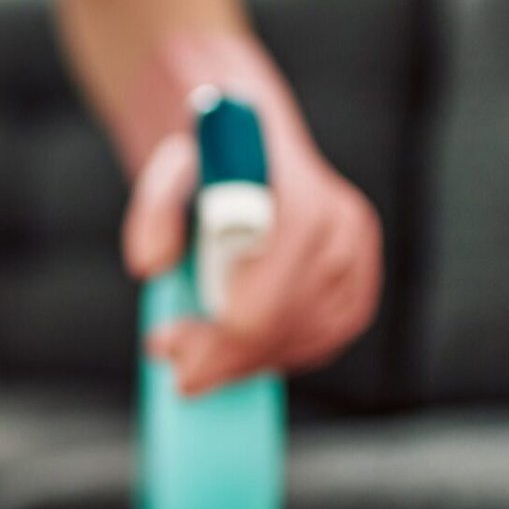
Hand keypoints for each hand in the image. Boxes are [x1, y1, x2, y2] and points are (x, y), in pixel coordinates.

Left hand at [120, 40, 382, 396]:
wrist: (244, 137)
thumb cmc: (202, 158)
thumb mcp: (166, 171)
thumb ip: (154, 211)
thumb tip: (150, 265)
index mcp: (301, 203)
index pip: (267, 303)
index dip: (218, 341)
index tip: (168, 349)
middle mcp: (342, 228)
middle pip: (287, 327)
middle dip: (227, 358)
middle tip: (176, 370)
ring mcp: (357, 255)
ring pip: (310, 338)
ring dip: (251, 361)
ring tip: (198, 359)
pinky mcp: (359, 278)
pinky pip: (326, 336)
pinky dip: (281, 352)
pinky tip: (239, 353)